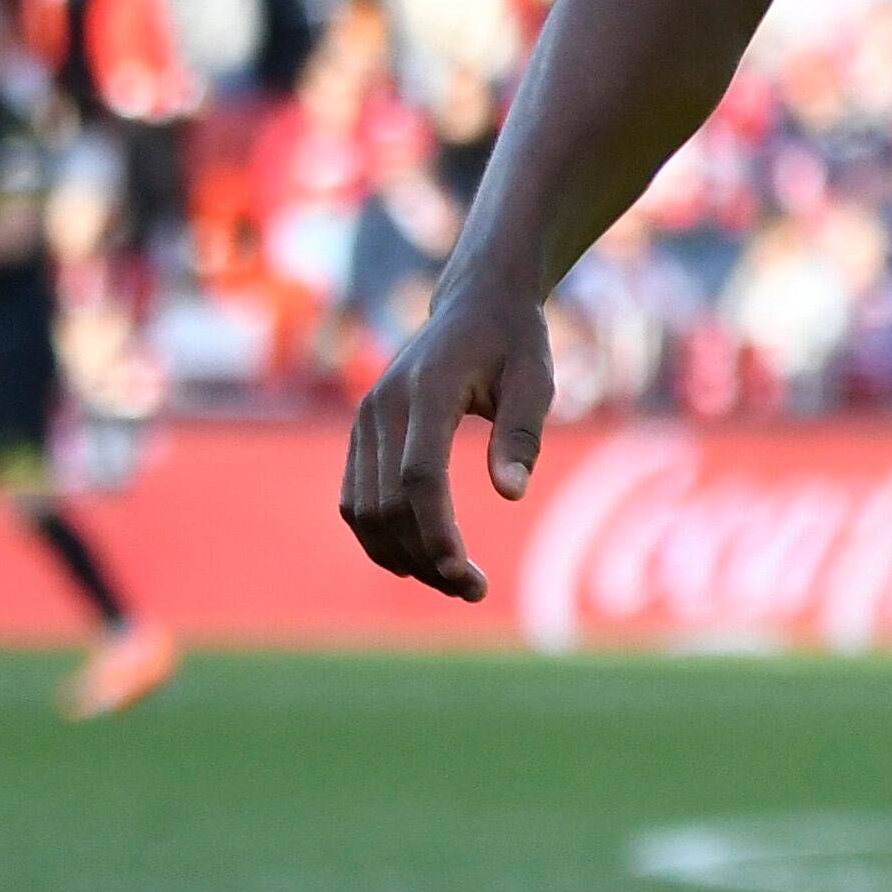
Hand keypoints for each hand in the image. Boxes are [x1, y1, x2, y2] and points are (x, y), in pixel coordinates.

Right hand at [338, 268, 557, 601]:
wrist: (476, 301)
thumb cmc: (515, 339)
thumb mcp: (536, 377)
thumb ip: (522, 433)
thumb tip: (511, 494)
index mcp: (426, 389)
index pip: (419, 477)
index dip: (436, 533)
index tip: (465, 575)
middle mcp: (382, 405)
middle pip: (387, 502)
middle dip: (424, 556)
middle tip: (473, 591)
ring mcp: (365, 418)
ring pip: (364, 509)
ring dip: (400, 555)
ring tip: (453, 582)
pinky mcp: (362, 432)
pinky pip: (356, 497)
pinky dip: (378, 536)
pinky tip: (417, 560)